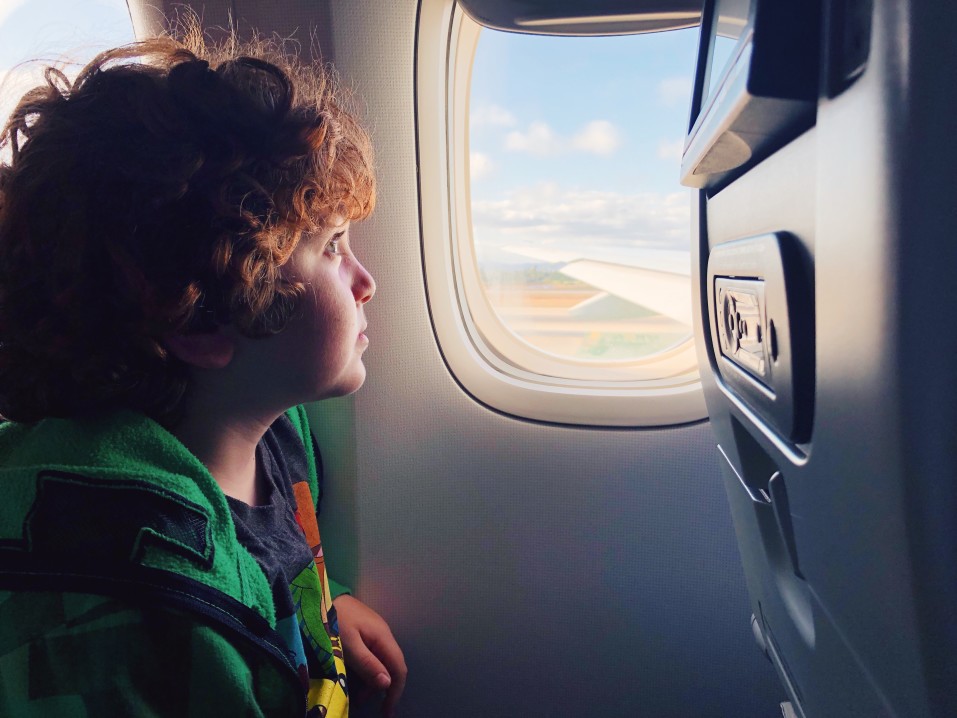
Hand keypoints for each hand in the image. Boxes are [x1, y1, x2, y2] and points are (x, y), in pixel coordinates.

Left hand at [333, 594, 406, 716]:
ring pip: (382, 661)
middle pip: (392, 666)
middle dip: (383, 689)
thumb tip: (387, 684)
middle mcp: (384, 634)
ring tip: (357, 696)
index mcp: (383, 637)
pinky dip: (367, 670)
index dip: (395, 692)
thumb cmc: (334, 620)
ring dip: (373, 680)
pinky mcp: (365, 631)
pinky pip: (373, 655)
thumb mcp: (348, 646)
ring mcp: (375, 632)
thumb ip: (368, 665)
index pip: (399, 668)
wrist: (321, 596)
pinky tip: (355, 677)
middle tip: (367, 705)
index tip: (387, 712)